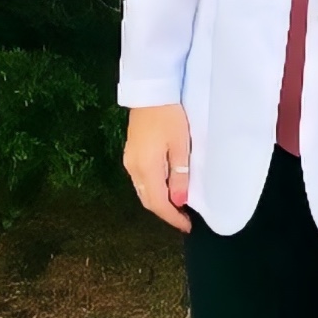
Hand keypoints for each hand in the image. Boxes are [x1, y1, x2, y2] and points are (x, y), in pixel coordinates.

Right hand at [123, 104, 191, 230]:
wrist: (150, 91)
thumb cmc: (169, 116)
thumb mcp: (180, 145)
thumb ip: (180, 175)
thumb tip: (179, 201)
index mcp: (146, 168)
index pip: (158, 203)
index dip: (172, 218)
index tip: (187, 226)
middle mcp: (133, 168)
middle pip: (148, 200)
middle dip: (165, 212)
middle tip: (184, 218)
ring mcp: (129, 161)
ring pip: (143, 191)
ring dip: (159, 201)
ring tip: (177, 205)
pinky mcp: (131, 153)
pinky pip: (141, 180)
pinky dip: (153, 189)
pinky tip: (165, 186)